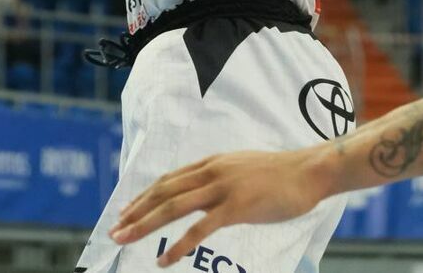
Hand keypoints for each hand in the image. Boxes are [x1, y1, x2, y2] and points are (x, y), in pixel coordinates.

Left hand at [110, 146, 331, 263]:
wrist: (308, 170)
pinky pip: (200, 229)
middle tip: (114, 230)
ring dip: (145, 224)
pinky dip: (178, 246)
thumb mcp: (242, 169)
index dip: (145, 196)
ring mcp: (223, 188)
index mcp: (212, 162)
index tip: (126, 211)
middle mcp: (212, 171)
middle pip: (164, 191)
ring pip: (174, 206)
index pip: (169, 179)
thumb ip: (221, 178)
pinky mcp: (237, 207)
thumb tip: (204, 191)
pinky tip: (164, 260)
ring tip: (125, 240)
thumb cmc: (279, 174)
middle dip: (135, 211)